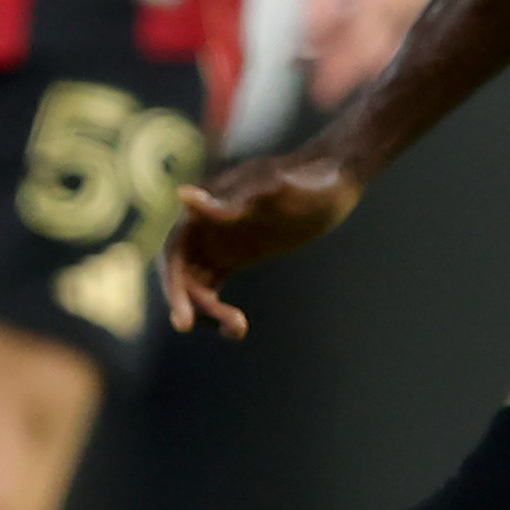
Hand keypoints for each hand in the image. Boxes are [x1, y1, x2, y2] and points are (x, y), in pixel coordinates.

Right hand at [160, 147, 367, 337]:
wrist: (336, 180)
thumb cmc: (309, 182)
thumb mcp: (275, 191)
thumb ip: (229, 201)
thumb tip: (181, 196)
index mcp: (206, 206)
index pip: (175, 252)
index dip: (174, 286)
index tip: (182, 320)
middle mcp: (206, 225)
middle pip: (182, 273)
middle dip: (189, 304)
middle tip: (222, 329)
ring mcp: (219, 240)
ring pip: (195, 285)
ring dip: (206, 311)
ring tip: (238, 330)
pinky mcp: (236, 254)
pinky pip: (211, 287)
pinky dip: (216, 309)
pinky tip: (236, 328)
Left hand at [302, 0, 419, 106]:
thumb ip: (320, 5)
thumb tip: (312, 42)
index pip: (359, 50)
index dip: (338, 75)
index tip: (320, 95)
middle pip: (375, 53)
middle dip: (347, 70)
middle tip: (318, 83)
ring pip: (382, 42)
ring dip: (354, 55)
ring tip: (323, 60)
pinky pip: (387, 25)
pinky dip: (365, 38)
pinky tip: (341, 37)